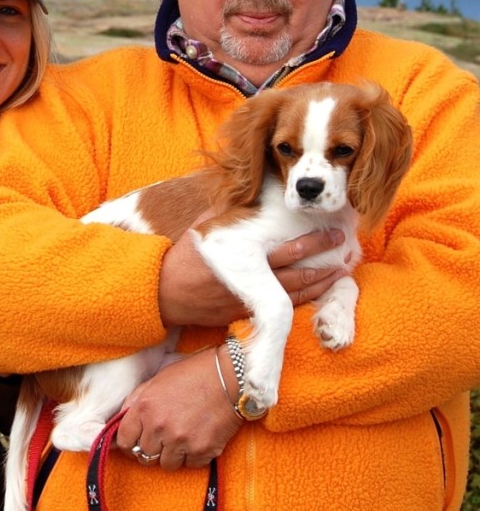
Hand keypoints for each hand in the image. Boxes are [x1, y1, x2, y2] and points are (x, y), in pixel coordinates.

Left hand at [116, 347, 240, 470]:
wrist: (230, 376)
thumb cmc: (193, 374)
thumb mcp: (157, 380)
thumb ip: (137, 401)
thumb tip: (121, 421)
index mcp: (145, 408)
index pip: (124, 441)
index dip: (130, 442)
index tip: (137, 441)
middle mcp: (160, 427)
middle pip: (144, 456)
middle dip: (152, 447)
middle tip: (164, 437)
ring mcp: (181, 441)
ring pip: (166, 464)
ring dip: (172, 454)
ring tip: (183, 436)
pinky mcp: (202, 450)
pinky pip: (190, 465)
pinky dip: (193, 455)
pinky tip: (198, 437)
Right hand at [159, 228, 345, 326]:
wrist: (164, 293)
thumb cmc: (185, 257)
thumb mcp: (206, 227)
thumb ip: (231, 214)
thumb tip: (250, 194)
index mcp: (245, 257)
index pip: (289, 251)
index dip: (315, 245)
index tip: (334, 235)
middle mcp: (252, 282)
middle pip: (298, 276)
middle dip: (325, 266)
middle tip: (347, 254)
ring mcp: (251, 303)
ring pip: (294, 297)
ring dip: (319, 286)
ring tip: (339, 274)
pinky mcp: (246, 317)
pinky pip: (280, 311)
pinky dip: (300, 301)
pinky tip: (314, 294)